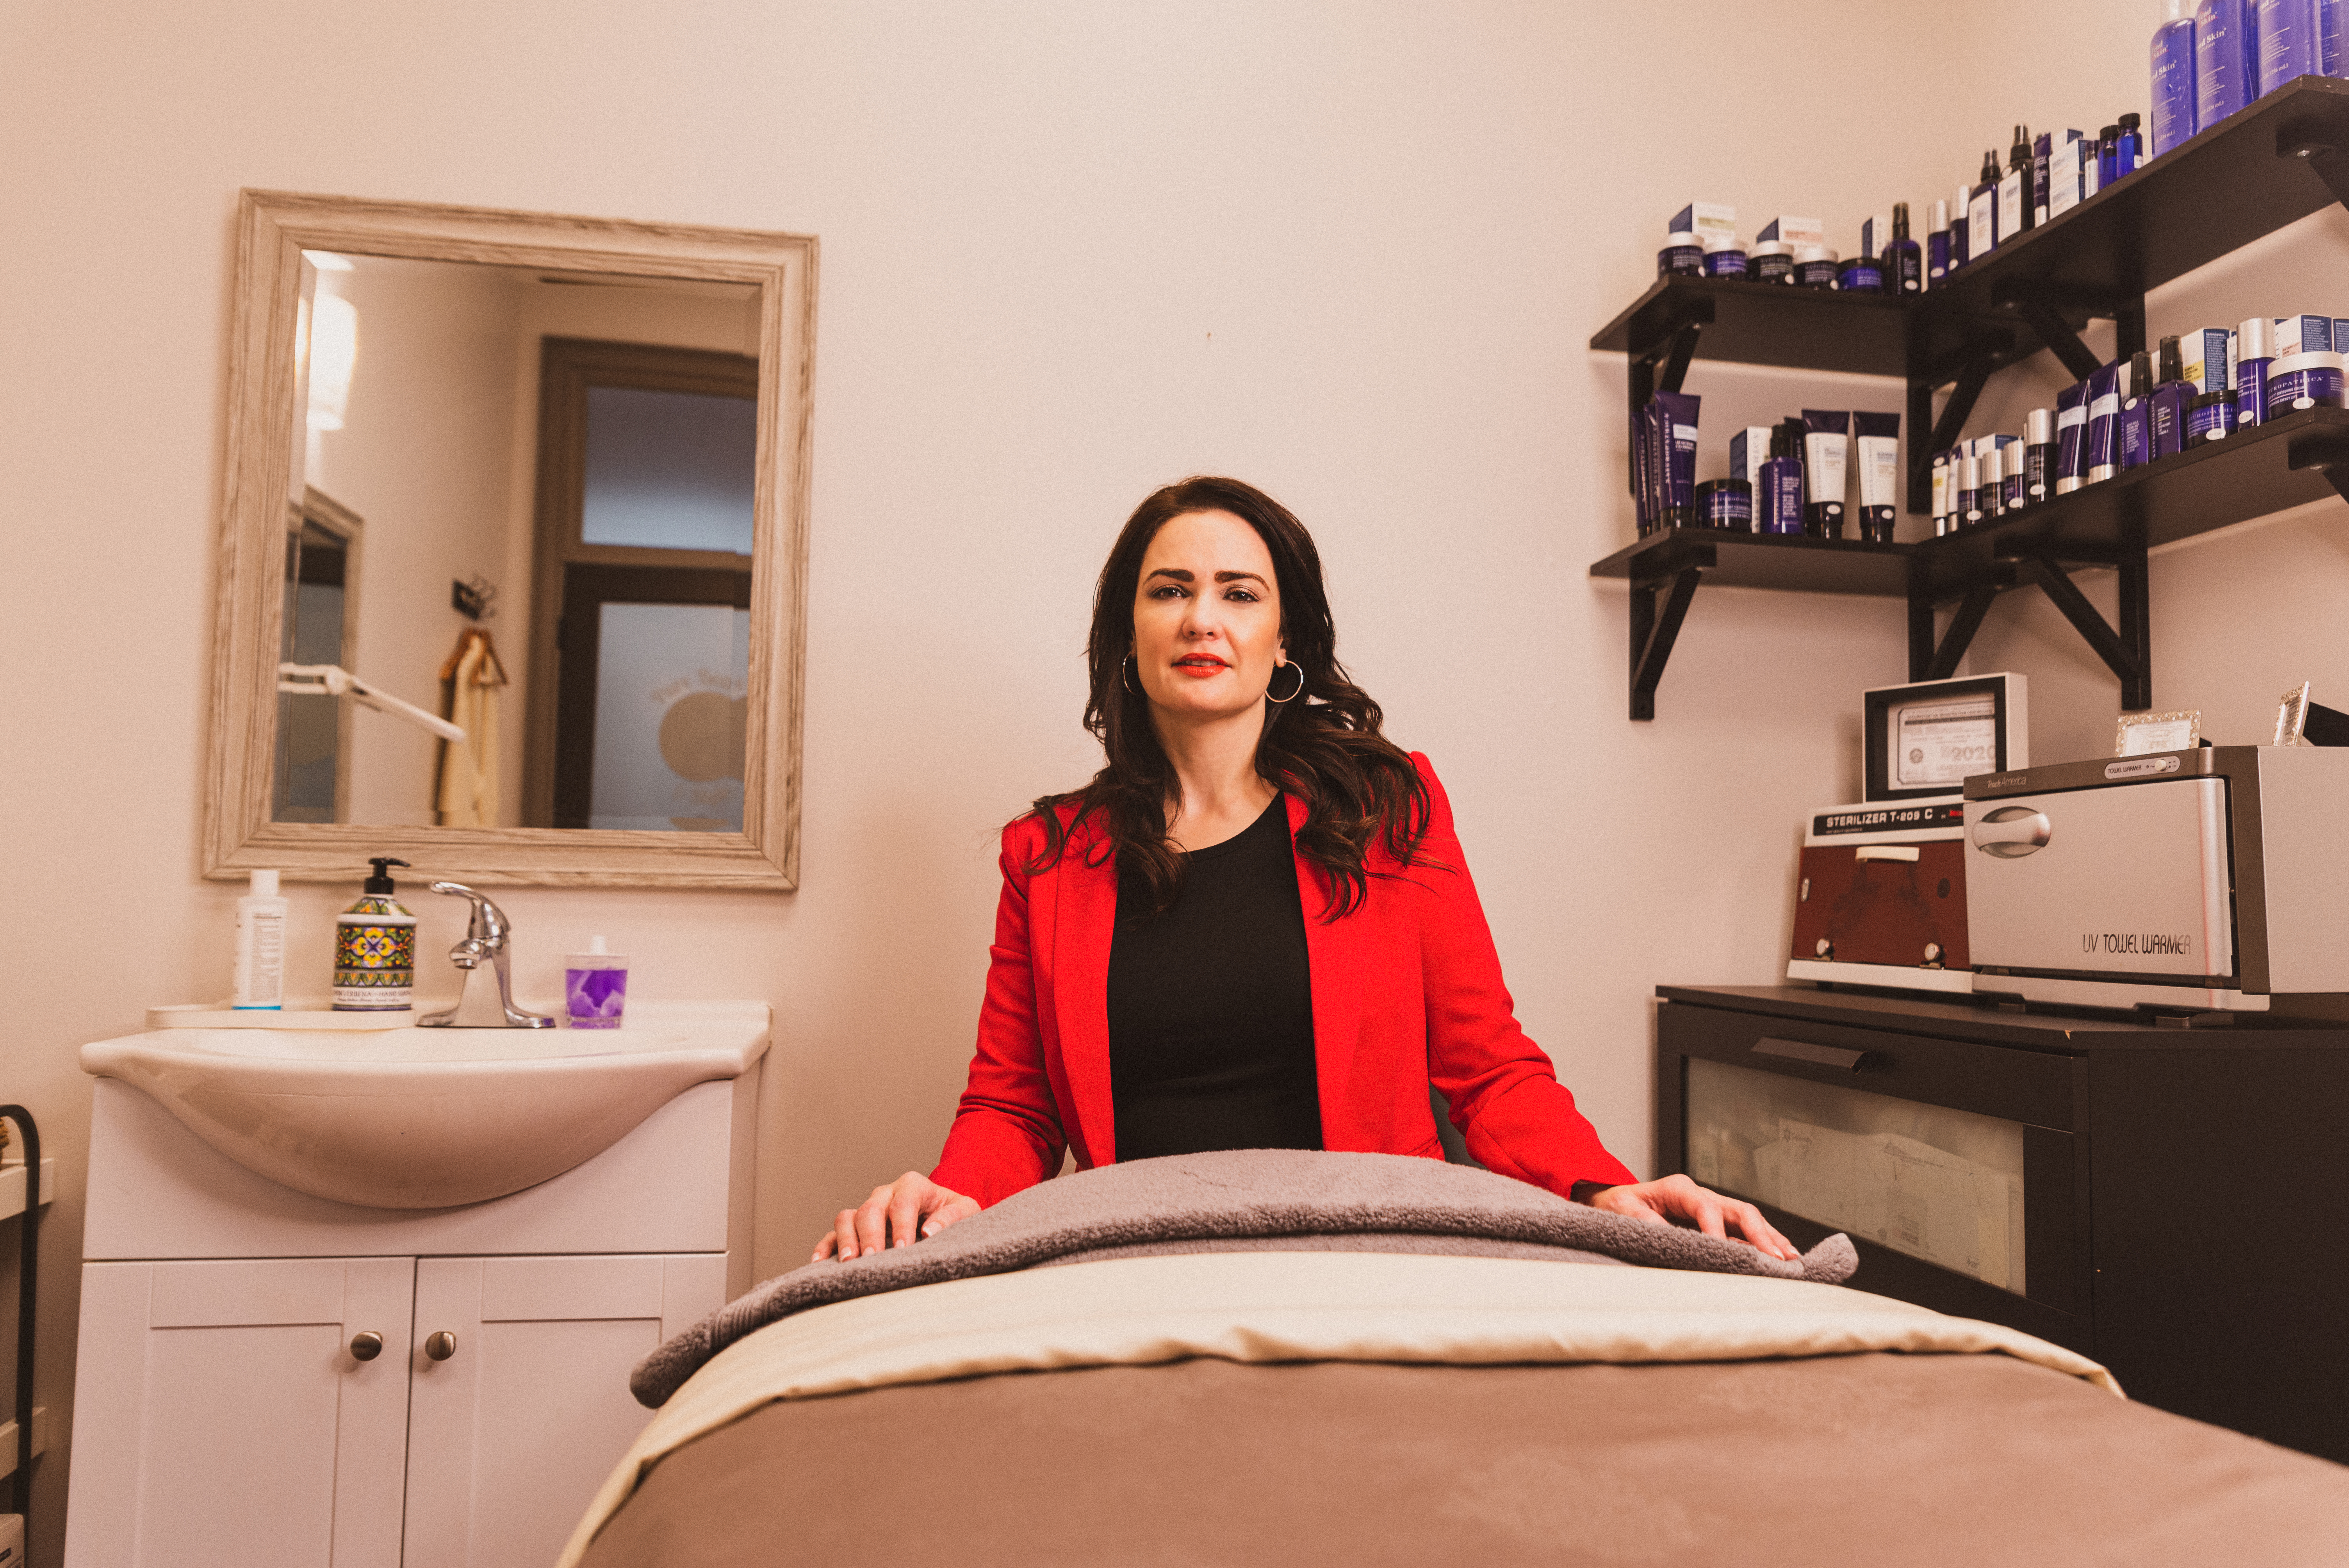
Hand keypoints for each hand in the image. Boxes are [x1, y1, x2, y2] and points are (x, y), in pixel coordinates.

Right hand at [813, 1172, 979, 1261]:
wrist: (946, 1216)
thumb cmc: (956, 1215)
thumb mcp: (965, 1211)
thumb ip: (951, 1217)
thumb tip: (929, 1231)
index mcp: (913, 1186)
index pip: (904, 1202)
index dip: (902, 1225)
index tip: (904, 1249)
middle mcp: (886, 1194)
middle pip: (871, 1209)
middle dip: (871, 1234)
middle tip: (873, 1259)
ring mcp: (868, 1209)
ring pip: (848, 1216)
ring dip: (847, 1239)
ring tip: (849, 1262)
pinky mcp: (856, 1227)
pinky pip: (834, 1232)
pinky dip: (826, 1246)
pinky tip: (819, 1263)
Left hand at [1582, 1173, 1800, 1262]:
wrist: (1613, 1202)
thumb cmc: (1618, 1206)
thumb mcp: (1623, 1210)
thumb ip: (1645, 1221)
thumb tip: (1669, 1236)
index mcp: (1679, 1189)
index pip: (1706, 1207)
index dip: (1717, 1230)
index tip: (1725, 1251)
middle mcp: (1701, 1195)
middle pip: (1739, 1210)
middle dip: (1759, 1234)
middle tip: (1774, 1258)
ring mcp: (1712, 1206)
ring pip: (1749, 1219)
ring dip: (1770, 1238)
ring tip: (1789, 1259)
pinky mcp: (1716, 1221)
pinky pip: (1746, 1229)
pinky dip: (1765, 1241)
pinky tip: (1781, 1255)